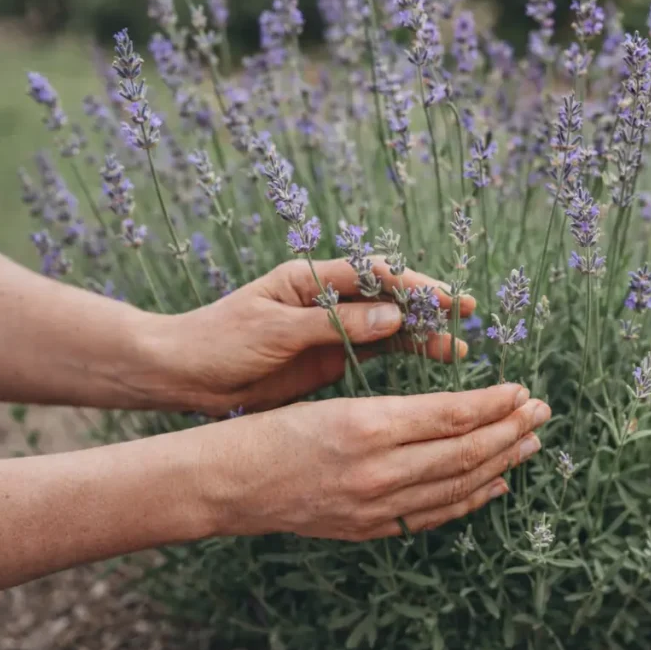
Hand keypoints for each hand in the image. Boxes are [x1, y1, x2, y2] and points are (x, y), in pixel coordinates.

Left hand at [158, 258, 474, 413]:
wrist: (183, 375)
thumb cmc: (217, 342)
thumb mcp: (272, 330)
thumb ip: (333, 324)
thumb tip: (391, 317)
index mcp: (310, 279)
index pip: (373, 274)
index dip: (414, 284)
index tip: (448, 297)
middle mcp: (326, 299)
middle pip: (388, 298)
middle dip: (429, 306)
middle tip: (468, 317)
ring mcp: (330, 328)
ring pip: (388, 328)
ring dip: (423, 336)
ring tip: (459, 351)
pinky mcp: (329, 357)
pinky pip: (376, 353)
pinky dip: (404, 357)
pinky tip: (431, 364)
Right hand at [201, 384, 550, 540]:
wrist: (230, 482)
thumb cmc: (273, 428)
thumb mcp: (335, 402)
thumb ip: (398, 415)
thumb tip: (459, 413)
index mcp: (369, 425)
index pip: (454, 415)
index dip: (495, 404)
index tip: (522, 391)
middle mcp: (379, 470)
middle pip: (465, 451)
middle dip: (511, 431)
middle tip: (541, 412)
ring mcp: (377, 507)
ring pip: (457, 486)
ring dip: (500, 464)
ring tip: (529, 445)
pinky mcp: (371, 529)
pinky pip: (434, 516)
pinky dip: (469, 500)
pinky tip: (494, 485)